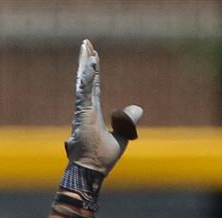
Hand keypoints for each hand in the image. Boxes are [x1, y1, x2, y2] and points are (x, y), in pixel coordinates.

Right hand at [65, 39, 142, 174]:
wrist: (90, 171)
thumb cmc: (101, 158)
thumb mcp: (121, 137)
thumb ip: (128, 122)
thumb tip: (139, 108)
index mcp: (92, 113)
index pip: (94, 87)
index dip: (94, 73)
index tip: (93, 57)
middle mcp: (85, 109)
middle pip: (87, 80)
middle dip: (86, 61)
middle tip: (86, 43)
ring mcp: (82, 111)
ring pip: (84, 82)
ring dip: (86, 64)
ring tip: (86, 46)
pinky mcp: (83, 114)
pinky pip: (85, 91)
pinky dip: (89, 77)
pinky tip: (91, 63)